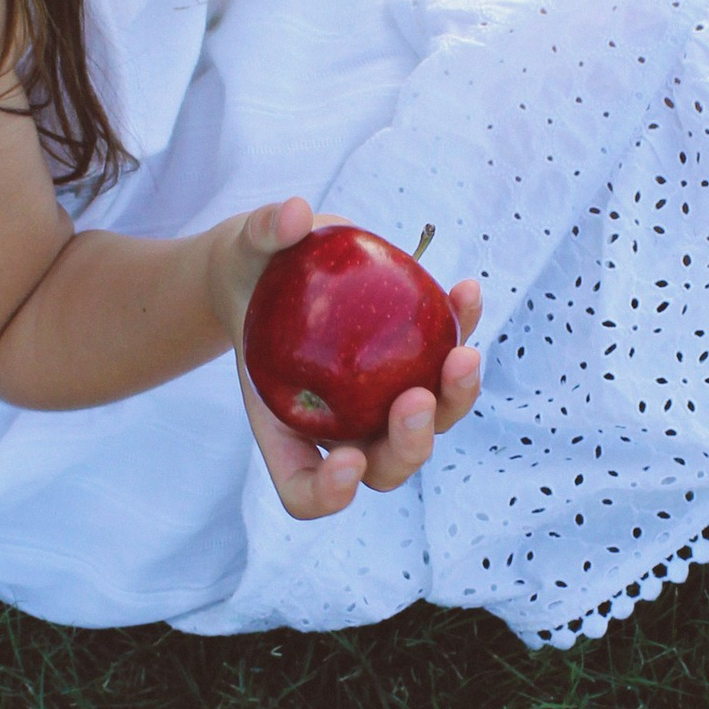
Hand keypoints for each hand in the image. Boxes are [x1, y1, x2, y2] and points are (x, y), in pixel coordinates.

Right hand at [209, 197, 484, 520]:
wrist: (278, 262)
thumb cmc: (249, 267)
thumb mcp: (242, 248)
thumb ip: (262, 232)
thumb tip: (296, 215)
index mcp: (285, 427)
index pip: (304, 489)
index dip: (328, 493)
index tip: (345, 458)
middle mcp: (341, 427)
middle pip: (385, 468)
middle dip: (409, 445)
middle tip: (415, 398)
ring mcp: (383, 401)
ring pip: (430, 425)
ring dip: (454, 399)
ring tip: (464, 352)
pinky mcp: (416, 362)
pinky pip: (446, 360)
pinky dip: (461, 330)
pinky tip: (465, 289)